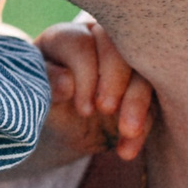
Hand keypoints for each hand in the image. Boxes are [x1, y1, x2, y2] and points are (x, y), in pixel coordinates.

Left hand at [37, 16, 155, 162]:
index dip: (85, 73)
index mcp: (68, 37)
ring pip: (142, 70)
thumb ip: (46, 82)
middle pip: (117, 47)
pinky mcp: (142, 89)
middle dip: (115, 79)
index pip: (82, 43)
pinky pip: (153, 102)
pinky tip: (127, 150)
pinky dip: (143, 127)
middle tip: (106, 110)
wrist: (58, 126)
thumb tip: (66, 84)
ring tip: (128, 131)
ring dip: (137, 102)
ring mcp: (125, 64)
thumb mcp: (35, 93)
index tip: (83, 108)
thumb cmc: (41, 100)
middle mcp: (98, 42)